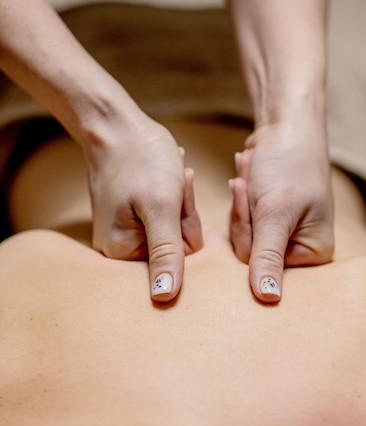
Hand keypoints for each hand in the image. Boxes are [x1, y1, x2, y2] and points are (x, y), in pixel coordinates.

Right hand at [82, 108, 202, 301]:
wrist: (119, 127)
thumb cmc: (141, 161)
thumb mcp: (161, 207)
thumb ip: (166, 253)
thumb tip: (164, 298)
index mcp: (123, 252)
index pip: (178, 261)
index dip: (185, 228)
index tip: (174, 199)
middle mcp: (121, 249)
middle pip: (177, 246)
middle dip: (183, 214)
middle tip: (173, 184)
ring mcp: (127, 232)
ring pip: (175, 228)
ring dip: (180, 202)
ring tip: (171, 177)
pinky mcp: (134, 217)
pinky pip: (167, 215)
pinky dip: (174, 196)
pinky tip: (169, 176)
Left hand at [230, 121, 333, 302]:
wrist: (287, 126)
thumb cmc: (289, 166)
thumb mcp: (275, 212)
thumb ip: (267, 256)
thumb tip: (267, 299)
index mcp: (313, 252)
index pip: (264, 265)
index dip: (250, 232)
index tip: (258, 202)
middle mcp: (300, 247)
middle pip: (250, 251)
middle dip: (245, 213)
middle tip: (250, 183)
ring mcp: (284, 232)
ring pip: (243, 233)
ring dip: (242, 200)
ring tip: (252, 170)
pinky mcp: (269, 217)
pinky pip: (244, 217)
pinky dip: (242, 194)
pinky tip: (248, 170)